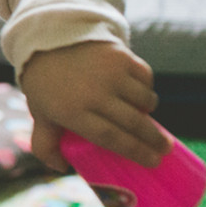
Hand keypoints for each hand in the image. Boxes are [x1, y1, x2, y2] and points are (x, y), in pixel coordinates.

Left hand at [20, 41, 170, 171]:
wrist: (46, 38)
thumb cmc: (46, 83)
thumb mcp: (40, 113)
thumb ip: (44, 143)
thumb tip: (61, 168)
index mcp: (71, 112)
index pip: (111, 138)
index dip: (136, 152)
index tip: (153, 162)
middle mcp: (93, 94)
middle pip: (134, 124)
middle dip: (155, 140)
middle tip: (165, 149)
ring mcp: (108, 74)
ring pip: (145, 101)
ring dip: (149, 112)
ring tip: (146, 119)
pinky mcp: (119, 56)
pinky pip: (145, 77)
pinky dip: (146, 87)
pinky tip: (140, 93)